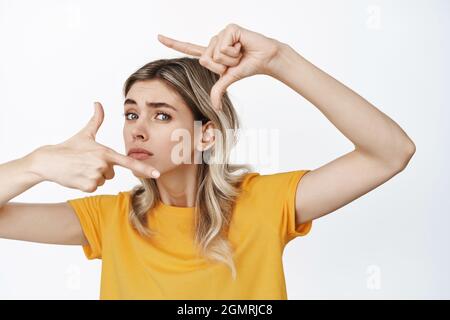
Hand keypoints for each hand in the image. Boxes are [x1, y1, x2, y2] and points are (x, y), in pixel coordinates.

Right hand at [30, 102, 160, 192]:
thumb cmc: (69, 147)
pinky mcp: (88, 186)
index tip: (157, 173)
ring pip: (103, 180)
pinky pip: (94, 187)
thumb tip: (98, 103)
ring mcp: (95, 176)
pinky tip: (77, 176)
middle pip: (112, 173)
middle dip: (101, 170)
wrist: (48, 160)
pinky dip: (86, 184)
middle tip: (86, 163)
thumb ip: (96, 120)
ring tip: (81, 168)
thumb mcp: (85, 133)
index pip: (129, 161)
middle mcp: (103, 164)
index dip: (144, 167)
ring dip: (93, 177)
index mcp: (105, 152)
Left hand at [157, 23, 281, 109]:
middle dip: (221, 66)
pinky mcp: (229, 29)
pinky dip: (234, 52)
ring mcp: (221, 34)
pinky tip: (242, 46)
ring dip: (230, 59)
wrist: (265, 59)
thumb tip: (215, 108)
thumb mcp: (229, 80)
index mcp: (211, 53)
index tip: (158, 36)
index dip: (173, 43)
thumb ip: (218, 90)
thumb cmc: (248, 67)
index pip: (188, 48)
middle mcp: (213, 42)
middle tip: (235, 61)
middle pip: (205, 60)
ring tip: (240, 53)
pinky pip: (224, 47)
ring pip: (214, 54)